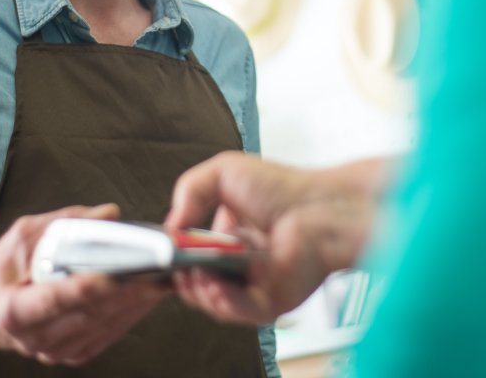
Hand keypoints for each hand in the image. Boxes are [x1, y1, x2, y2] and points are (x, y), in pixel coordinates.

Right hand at [0, 204, 166, 365]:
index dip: (85, 287)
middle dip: (127, 290)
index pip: (53, 299)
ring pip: (104, 325)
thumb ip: (66, 223)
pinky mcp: (72, 353)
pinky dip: (131, 313)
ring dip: (137, 302)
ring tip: (164, 278)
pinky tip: (149, 295)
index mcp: (12, 309)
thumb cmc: (3, 270)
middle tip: (159, 269)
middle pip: (88, 312)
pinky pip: (107, 334)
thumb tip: (109, 214)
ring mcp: (53, 350)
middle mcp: (33, 337)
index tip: (115, 274)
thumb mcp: (23, 236)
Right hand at [165, 152, 381, 324]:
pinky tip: (217, 287)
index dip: (176, 259)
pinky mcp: (272, 301)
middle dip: (184, 278)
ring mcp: (255, 286)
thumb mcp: (224, 172)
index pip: (192, 258)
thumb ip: (189, 189)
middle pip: (199, 285)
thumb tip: (170, 225)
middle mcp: (240, 265)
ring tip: (196, 274)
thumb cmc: (284, 188)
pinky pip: (242, 312)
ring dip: (200, 292)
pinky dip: (225, 303)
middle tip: (179, 265)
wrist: (321, 206)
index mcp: (228, 239)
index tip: (165, 253)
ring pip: (216, 304)